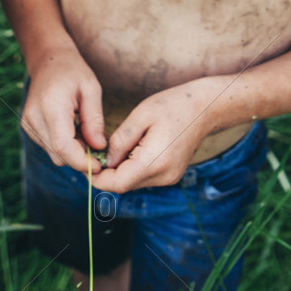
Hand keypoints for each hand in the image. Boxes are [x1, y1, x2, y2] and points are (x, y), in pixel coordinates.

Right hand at [21, 49, 107, 174]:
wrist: (48, 59)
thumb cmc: (73, 71)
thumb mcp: (92, 89)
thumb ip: (95, 120)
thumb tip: (99, 147)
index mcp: (51, 106)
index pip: (63, 146)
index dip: (82, 162)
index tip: (101, 165)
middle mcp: (34, 117)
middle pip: (58, 155)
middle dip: (81, 157)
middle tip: (98, 143)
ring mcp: (28, 123)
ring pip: (54, 154)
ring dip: (73, 151)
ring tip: (85, 130)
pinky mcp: (28, 127)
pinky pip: (49, 147)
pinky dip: (64, 145)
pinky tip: (73, 129)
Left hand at [89, 81, 219, 193]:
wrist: (206, 108)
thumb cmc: (173, 106)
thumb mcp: (141, 115)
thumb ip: (119, 140)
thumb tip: (104, 160)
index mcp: (154, 161)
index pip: (117, 184)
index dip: (97, 178)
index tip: (84, 163)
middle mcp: (163, 176)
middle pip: (123, 185)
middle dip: (106, 172)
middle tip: (94, 151)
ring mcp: (169, 178)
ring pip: (133, 182)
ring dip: (119, 170)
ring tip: (115, 145)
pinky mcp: (171, 175)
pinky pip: (144, 177)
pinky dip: (132, 167)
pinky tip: (132, 147)